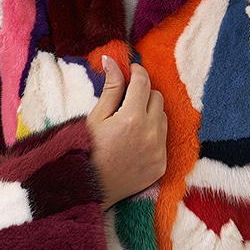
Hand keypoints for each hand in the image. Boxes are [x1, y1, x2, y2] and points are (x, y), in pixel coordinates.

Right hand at [87, 56, 166, 209]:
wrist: (88, 190)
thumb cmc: (86, 151)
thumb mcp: (95, 117)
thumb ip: (110, 88)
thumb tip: (112, 60)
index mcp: (131, 117)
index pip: (143, 82)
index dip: (137, 72)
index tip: (132, 71)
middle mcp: (150, 133)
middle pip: (157, 97)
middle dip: (144, 94)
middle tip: (127, 100)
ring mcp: (158, 151)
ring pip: (163, 118)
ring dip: (151, 114)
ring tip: (130, 124)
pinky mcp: (161, 165)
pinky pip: (164, 140)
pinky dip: (153, 136)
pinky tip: (135, 142)